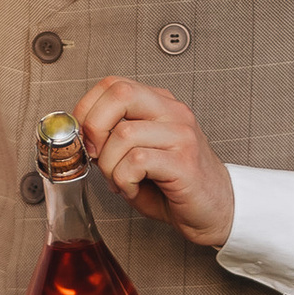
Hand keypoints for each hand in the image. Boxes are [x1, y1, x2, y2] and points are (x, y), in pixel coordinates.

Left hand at [73, 77, 234, 248]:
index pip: (113, 84)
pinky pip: (137, 162)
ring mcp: (181, 135)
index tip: (82, 137)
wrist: (214, 210)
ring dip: (110, 166)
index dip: (87, 108)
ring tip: (120, 180)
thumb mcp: (136, 154)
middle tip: (95, 155)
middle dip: (94, 127)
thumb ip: (111, 140)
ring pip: (123, 134)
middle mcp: (172, 113)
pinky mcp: (184, 162)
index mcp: (159, 105)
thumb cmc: (173, 185)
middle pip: (120, 94)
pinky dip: (124, 180)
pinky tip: (133, 188)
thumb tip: (78, 137)